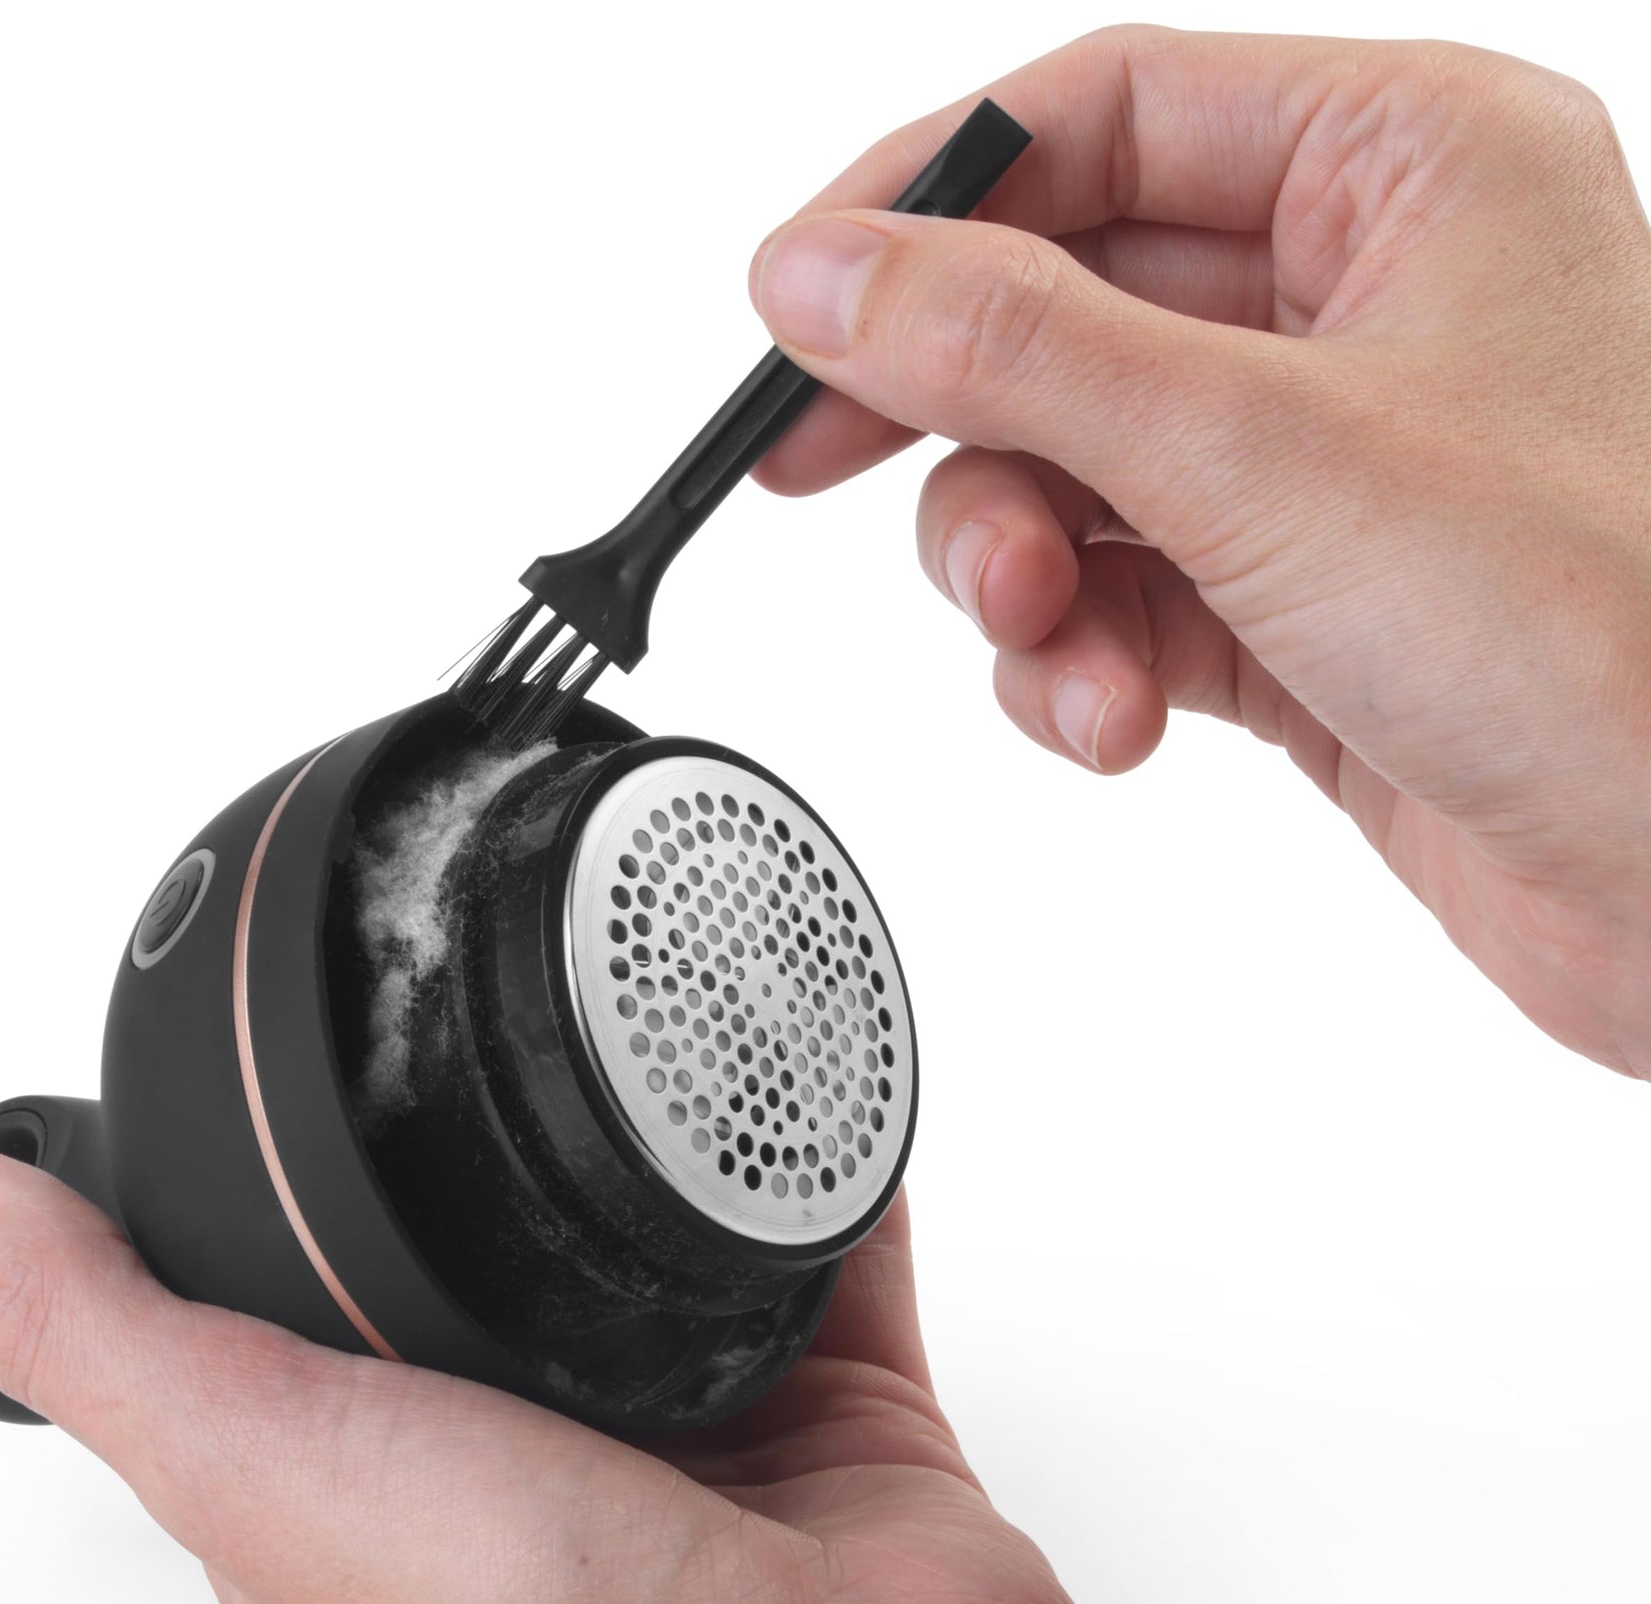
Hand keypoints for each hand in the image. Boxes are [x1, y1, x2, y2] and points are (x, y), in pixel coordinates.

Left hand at [0, 1146, 1390, 1603]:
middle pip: (459, 1253)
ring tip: (604, 1024)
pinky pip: (802, 1238)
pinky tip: (785, 1084)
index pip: (258, 1311)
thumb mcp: (255, 1454)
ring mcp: (668, 1411)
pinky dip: (801, 1166)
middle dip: (445, 1142)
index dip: (227, 1207)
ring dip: (622, 1140)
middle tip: (430, 1017)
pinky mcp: (807, 1382)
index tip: (223, 1095)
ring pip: (632, 1233)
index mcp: (353, 1475)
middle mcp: (507, 1442)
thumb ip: (96, 1323)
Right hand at [749, 27, 1650, 1079]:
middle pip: (1064, 311)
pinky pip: (1119, 600)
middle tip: (814, 468)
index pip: (1103, 119)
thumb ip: (1018, 351)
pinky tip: (1111, 719)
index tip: (797, 303)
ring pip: (1074, 475)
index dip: (929, 204)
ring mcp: (1321, 470)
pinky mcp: (1293, 612)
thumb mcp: (1257, 454)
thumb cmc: (1606, 638)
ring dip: (1023, 572)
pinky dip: (1081, 663)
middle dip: (959, 420)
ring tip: (1052, 639)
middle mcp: (1362, 305)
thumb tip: (821, 273)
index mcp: (1404, 171)